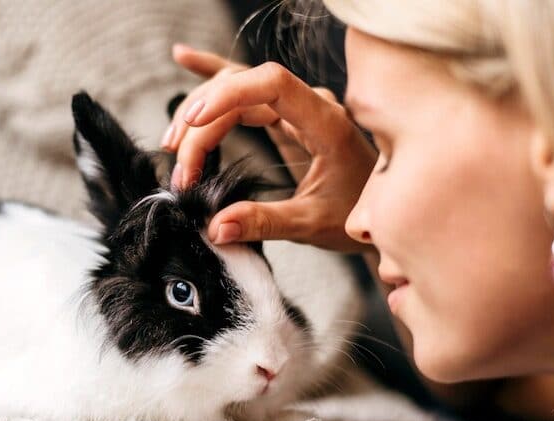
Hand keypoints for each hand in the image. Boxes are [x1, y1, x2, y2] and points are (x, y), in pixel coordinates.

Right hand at [166, 45, 376, 251]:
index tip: (193, 124)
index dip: (226, 95)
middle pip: (242, 90)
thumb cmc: (356, 212)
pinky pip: (245, 92)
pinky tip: (185, 59)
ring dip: (200, 114)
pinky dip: (215, 80)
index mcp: (325, 122)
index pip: (270, 84)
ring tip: (174, 147)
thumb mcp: (311, 223)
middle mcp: (310, 105)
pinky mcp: (285, 117)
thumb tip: (216, 227)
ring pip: (237, 92)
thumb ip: (264, 222)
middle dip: (202, 124)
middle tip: (182, 170)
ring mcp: (296, 108)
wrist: (380, 212)